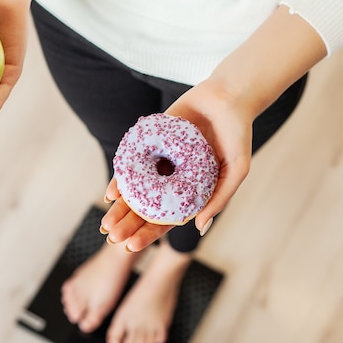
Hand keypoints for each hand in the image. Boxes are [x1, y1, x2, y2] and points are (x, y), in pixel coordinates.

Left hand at [101, 78, 252, 251]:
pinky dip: (120, 178)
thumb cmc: (237, 134)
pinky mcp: (150, 141)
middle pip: (145, 207)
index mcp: (190, 191)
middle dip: (128, 224)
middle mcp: (171, 179)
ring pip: (135, 188)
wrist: (229, 96)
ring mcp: (159, 161)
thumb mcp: (236, 169)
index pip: (165, 219)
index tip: (131, 246)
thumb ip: (219, 198)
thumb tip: (199, 228)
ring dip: (120, 207)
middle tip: (112, 237)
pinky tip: (110, 193)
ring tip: (105, 224)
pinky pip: (131, 162)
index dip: (148, 234)